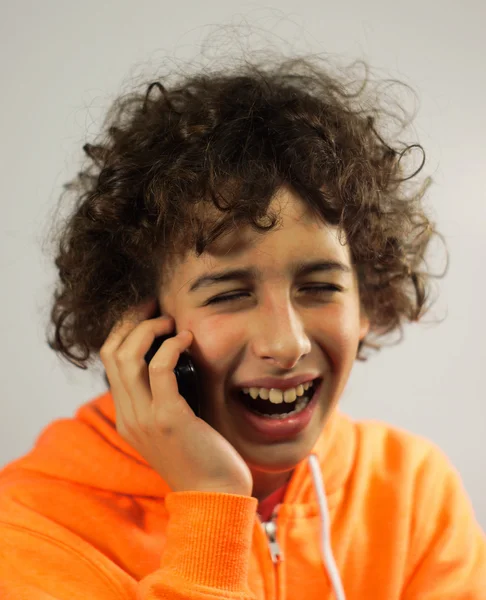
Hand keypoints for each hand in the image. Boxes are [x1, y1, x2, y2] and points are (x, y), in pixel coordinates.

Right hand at [100, 299, 252, 496]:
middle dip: (131, 321)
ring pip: (128, 357)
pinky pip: (159, 370)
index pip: (110, 361)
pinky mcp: (168, 418)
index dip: (124, 330)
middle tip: (156, 307)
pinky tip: (187, 339)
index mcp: (127, 416)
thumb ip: (163, 398)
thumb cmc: (202, 455)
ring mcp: (144, 418)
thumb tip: (171, 361)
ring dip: (148, 329)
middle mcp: (128, 416)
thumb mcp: (173, 424)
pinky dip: (171, 346)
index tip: (147, 313)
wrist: (216, 495)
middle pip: (112, 353)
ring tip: (171, 321)